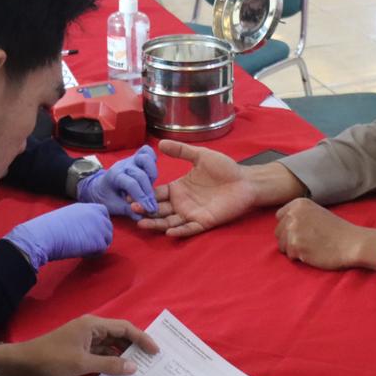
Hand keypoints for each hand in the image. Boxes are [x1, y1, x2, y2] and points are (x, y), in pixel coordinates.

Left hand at [0, 315, 158, 375]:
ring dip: (123, 355)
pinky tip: (118, 372)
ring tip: (139, 369)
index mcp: (93, 325)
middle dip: (135, 347)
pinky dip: (111, 361)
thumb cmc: (52, 359)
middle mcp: (91, 329)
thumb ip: (109, 365)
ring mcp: (84, 340)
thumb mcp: (82, 363)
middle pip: (119, 335)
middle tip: (151, 362)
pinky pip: (101, 353)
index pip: (125, 327)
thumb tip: (134, 367)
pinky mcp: (78, 351)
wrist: (23, 364)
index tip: (156, 351)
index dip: (142, 338)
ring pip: (110, 345)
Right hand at [3, 203, 112, 269]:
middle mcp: (96, 214)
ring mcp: (99, 227)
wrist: (44, 235)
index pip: (103, 213)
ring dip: (97, 245)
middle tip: (85, 244)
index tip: (90, 232)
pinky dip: (93, 254)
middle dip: (99, 236)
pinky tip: (81, 253)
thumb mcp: (66, 216)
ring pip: (107, 239)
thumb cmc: (48, 228)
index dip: (99, 224)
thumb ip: (79, 219)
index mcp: (86, 206)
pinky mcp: (99, 241)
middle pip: (108, 227)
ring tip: (81, 249)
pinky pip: (102, 250)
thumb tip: (82, 230)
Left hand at [78, 145, 158, 218]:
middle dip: (148, 192)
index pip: (131, 184)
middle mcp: (123, 165)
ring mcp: (130, 160)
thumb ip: (127, 210)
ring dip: (152, 172)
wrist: (99, 187)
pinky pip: (146, 151)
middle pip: (140, 174)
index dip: (142, 197)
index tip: (149, 209)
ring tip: (151, 187)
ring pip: (145, 157)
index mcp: (114, 176)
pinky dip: (152, 161)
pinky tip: (152, 175)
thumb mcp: (113, 206)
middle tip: (152, 205)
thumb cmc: (105, 196)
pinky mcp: (136, 157)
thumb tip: (141, 216)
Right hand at [135, 140, 262, 236]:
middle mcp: (181, 203)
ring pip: (169, 222)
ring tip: (142, 223)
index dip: (144, 194)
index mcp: (178, 188)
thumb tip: (160, 143)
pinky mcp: (204, 222)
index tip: (129, 194)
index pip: (156, 194)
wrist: (245, 181)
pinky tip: (168, 232)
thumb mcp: (201, 156)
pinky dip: (179, 231)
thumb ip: (182, 151)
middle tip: (132, 208)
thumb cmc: (224, 168)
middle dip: (145, 210)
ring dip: (155, 223)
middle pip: (158, 209)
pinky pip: (189, 229)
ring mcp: (191, 213)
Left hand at [275, 198, 375, 270]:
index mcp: (298, 204)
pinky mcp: (295, 245)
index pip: (280, 217)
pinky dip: (299, 257)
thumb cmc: (337, 230)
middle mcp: (293, 214)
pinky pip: (289, 255)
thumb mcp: (317, 212)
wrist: (351, 243)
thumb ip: (299, 215)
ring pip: (281, 245)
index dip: (289, 227)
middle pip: (278, 232)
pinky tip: (312, 253)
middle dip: (289, 239)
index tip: (303, 231)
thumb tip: (282, 225)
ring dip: (293, 250)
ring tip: (311, 248)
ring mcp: (293, 229)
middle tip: (308, 242)